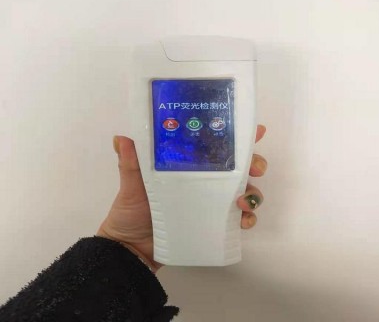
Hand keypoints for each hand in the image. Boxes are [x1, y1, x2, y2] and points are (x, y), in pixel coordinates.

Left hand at [97, 125, 267, 272]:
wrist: (131, 250)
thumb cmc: (131, 212)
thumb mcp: (132, 185)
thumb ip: (129, 163)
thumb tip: (120, 138)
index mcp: (189, 166)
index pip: (215, 146)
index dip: (237, 137)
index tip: (255, 131)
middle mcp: (205, 181)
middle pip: (238, 167)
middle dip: (253, 163)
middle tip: (255, 168)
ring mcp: (211, 202)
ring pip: (244, 191)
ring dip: (253, 193)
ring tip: (243, 200)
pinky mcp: (214, 224)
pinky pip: (238, 219)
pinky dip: (247, 218)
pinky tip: (242, 221)